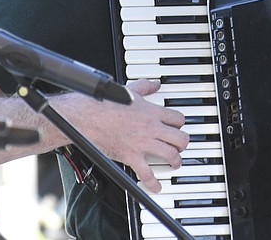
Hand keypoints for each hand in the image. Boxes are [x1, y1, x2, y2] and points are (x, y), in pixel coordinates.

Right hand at [58, 78, 187, 192]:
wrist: (88, 117)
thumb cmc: (105, 104)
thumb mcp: (129, 90)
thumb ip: (144, 87)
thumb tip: (153, 84)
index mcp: (152, 112)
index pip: (178, 119)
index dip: (180, 123)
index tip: (177, 127)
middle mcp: (151, 128)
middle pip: (180, 138)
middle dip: (183, 144)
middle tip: (180, 146)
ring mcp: (143, 144)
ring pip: (171, 155)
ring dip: (176, 161)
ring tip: (174, 163)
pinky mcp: (131, 156)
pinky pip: (147, 174)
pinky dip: (153, 183)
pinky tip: (156, 186)